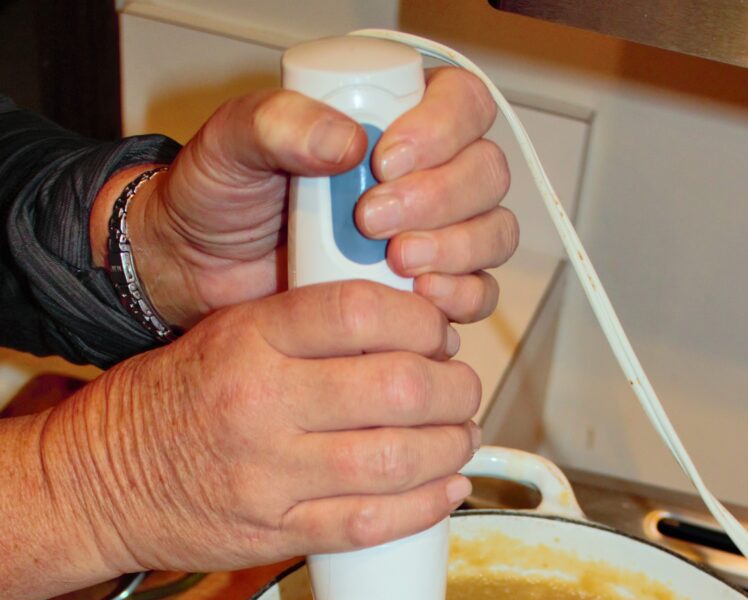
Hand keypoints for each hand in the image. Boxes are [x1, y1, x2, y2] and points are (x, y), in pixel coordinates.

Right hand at [38, 281, 480, 579]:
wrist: (97, 482)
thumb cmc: (170, 402)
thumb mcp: (226, 334)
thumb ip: (309, 327)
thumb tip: (411, 329)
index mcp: (251, 338)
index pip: (363, 311)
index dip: (424, 321)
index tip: (439, 333)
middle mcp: (261, 402)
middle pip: (400, 388)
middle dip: (455, 388)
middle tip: (461, 390)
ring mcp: (269, 475)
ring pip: (397, 460)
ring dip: (450, 448)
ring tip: (459, 438)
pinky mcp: (275, 533)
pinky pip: (371, 522)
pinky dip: (425, 507)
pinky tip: (446, 489)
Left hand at [107, 69, 515, 329]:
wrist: (204, 272)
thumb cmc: (222, 199)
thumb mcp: (233, 143)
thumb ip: (280, 123)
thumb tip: (346, 139)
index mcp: (392, 117)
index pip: (460, 103)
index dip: (441, 131)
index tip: (384, 161)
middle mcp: (426, 174)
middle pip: (486, 174)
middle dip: (441, 200)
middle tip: (374, 220)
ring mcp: (434, 235)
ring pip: (493, 234)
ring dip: (456, 250)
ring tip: (396, 262)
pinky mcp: (428, 290)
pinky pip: (477, 293)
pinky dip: (459, 298)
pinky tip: (419, 299)